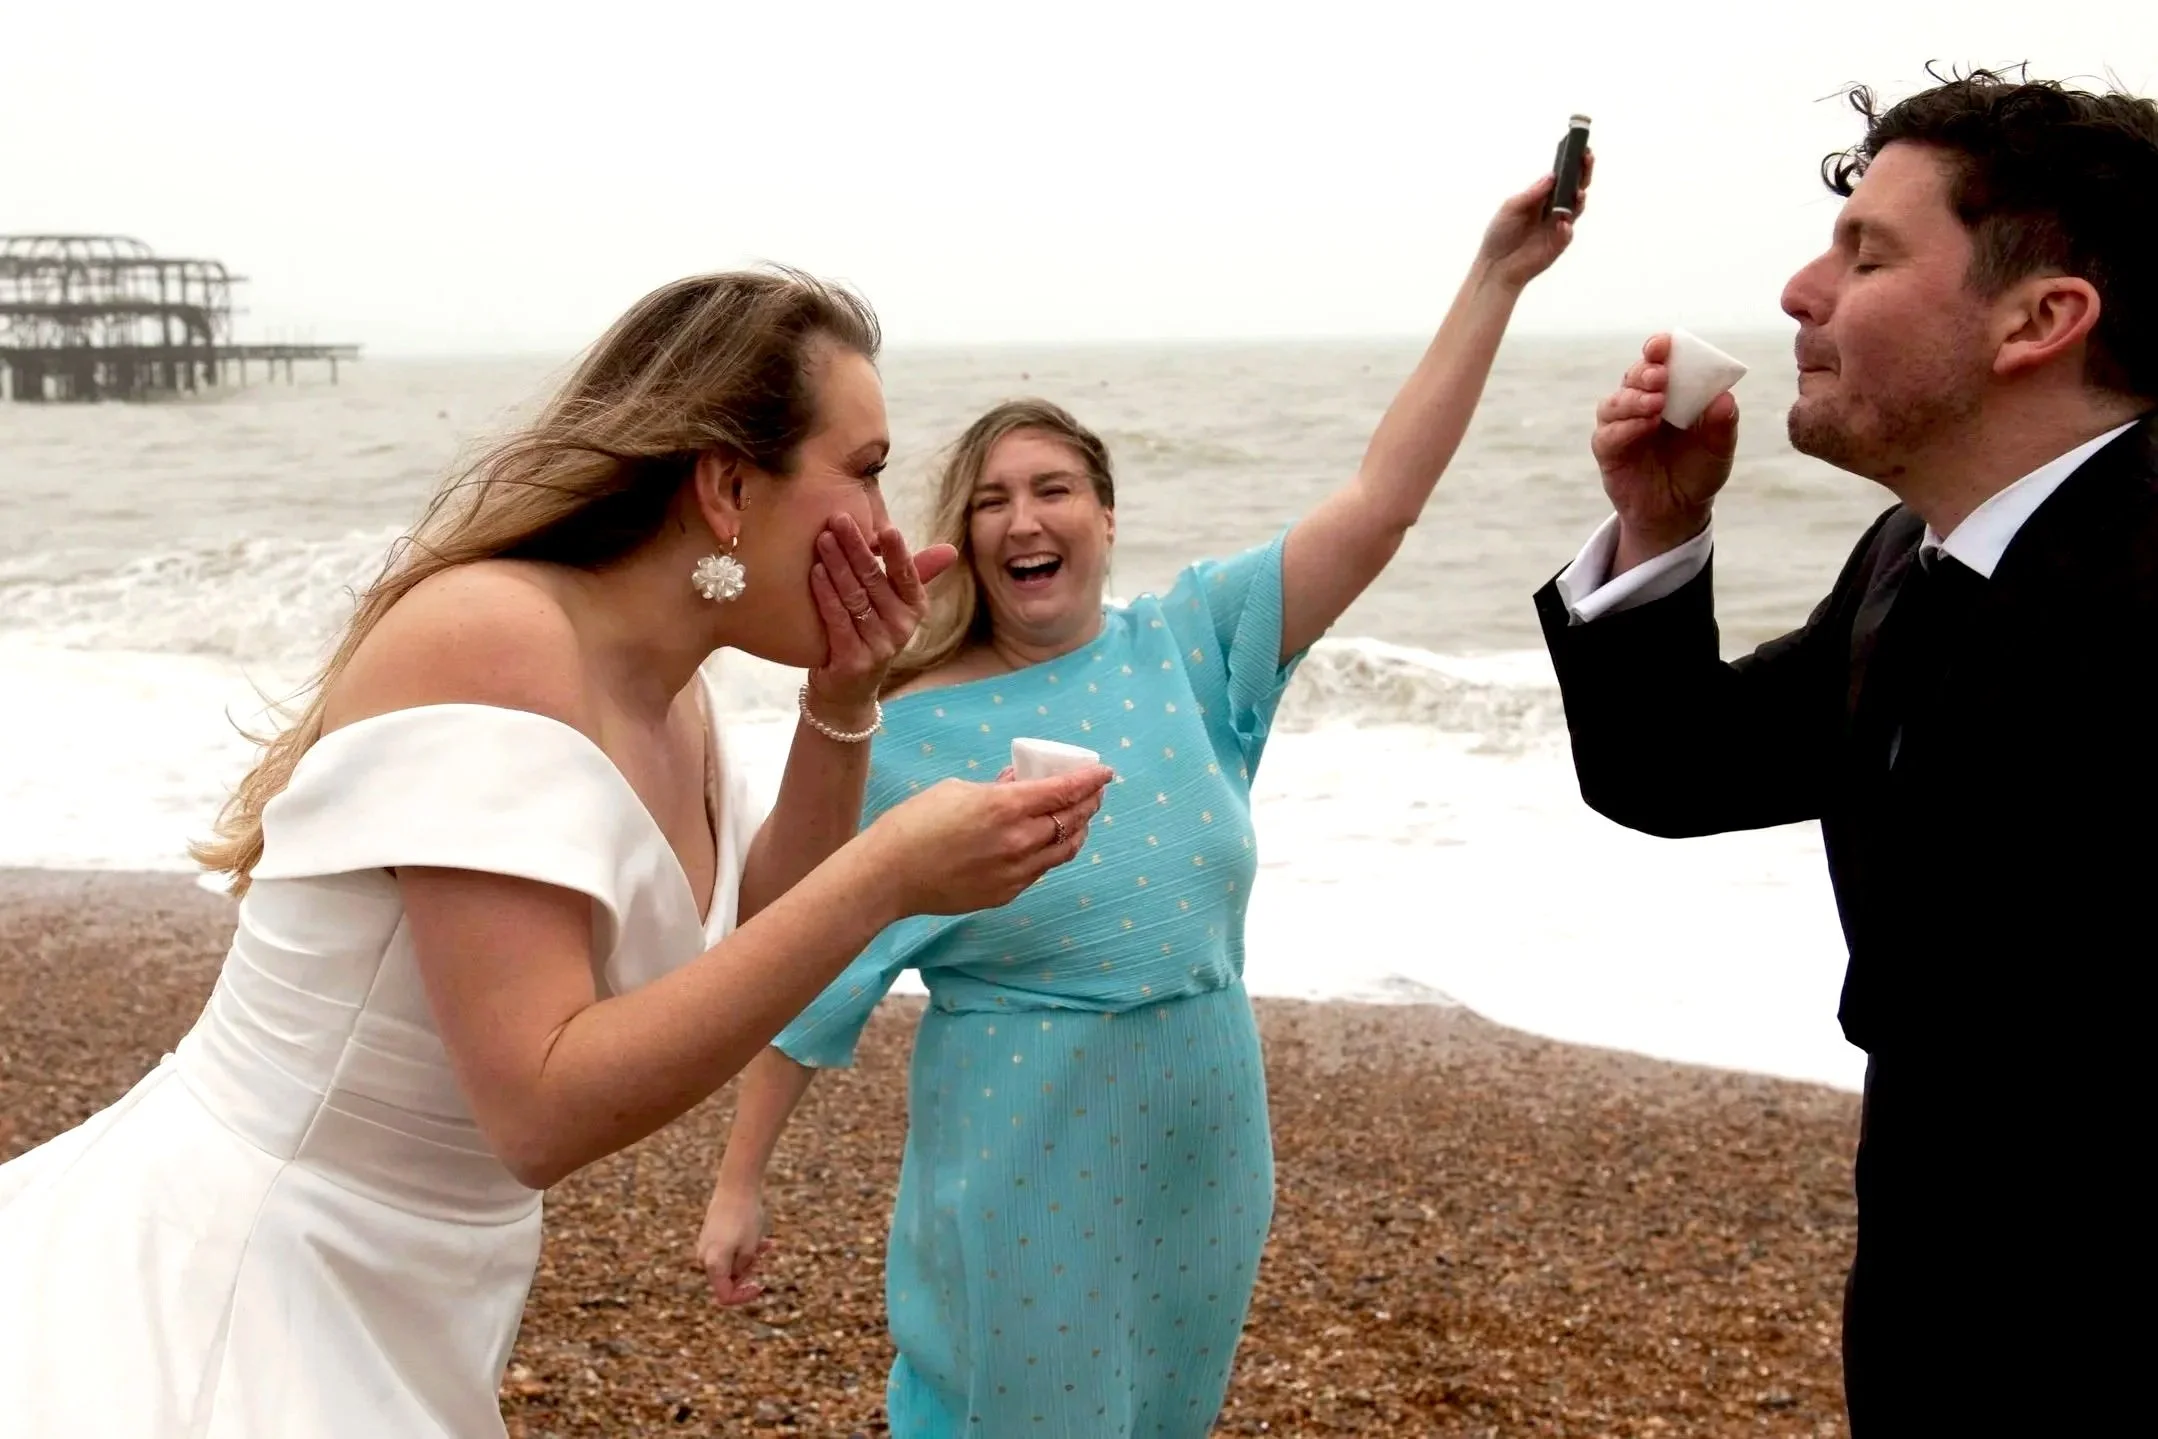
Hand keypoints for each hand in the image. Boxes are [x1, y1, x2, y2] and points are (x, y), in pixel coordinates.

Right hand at [697, 1182, 771, 1306]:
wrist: (736, 1186)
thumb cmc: (745, 1218)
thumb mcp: (750, 1249)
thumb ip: (742, 1269)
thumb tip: (736, 1276)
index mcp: (713, 1264)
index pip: (725, 1296)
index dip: (743, 1297)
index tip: (760, 1285)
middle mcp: (704, 1257)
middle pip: (727, 1279)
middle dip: (748, 1272)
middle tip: (762, 1254)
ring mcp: (707, 1245)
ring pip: (730, 1263)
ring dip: (749, 1259)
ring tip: (767, 1244)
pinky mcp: (711, 1235)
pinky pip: (728, 1250)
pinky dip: (744, 1248)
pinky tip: (763, 1240)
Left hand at [804, 516, 958, 718]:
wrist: (847, 691)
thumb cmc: (869, 635)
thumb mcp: (895, 606)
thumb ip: (914, 574)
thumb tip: (951, 550)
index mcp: (914, 609)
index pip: (907, 575)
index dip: (897, 552)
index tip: (885, 528)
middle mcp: (901, 628)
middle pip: (875, 581)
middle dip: (855, 548)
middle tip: (837, 519)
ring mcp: (878, 647)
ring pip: (855, 598)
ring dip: (837, 565)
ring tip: (823, 539)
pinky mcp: (854, 661)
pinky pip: (838, 621)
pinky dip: (826, 595)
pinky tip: (815, 572)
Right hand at [867, 765, 1113, 916]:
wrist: (888, 875)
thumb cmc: (914, 825)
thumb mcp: (956, 790)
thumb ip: (997, 788)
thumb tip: (1018, 783)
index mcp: (1006, 807)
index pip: (1065, 791)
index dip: (1090, 780)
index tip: (1104, 772)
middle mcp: (1019, 841)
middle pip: (1072, 820)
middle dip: (1089, 803)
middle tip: (1095, 792)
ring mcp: (1016, 872)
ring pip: (1064, 850)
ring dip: (1078, 830)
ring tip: (1081, 818)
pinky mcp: (1007, 893)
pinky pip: (1041, 870)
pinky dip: (1052, 852)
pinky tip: (1048, 843)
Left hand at [1476, 154, 1591, 288]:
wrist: (1495, 265)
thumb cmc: (1500, 235)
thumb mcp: (1511, 207)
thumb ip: (1532, 193)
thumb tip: (1551, 176)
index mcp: (1542, 197)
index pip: (1562, 177)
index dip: (1572, 163)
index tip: (1580, 147)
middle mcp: (1554, 209)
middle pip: (1574, 188)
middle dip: (1583, 172)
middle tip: (1587, 158)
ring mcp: (1558, 226)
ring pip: (1576, 208)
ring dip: (1579, 198)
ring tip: (1579, 191)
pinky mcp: (1558, 244)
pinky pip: (1567, 234)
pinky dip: (1566, 228)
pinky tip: (1563, 222)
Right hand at [1593, 333, 1738, 568]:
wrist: (1678, 511)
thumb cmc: (1698, 470)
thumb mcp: (1719, 449)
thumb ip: (1723, 425)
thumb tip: (1725, 398)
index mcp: (1669, 392)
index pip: (1658, 361)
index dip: (1658, 348)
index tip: (1664, 343)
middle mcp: (1640, 403)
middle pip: (1633, 376)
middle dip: (1645, 371)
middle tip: (1661, 375)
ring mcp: (1621, 426)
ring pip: (1615, 402)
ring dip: (1634, 399)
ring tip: (1657, 404)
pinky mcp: (1609, 451)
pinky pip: (1608, 434)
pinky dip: (1625, 427)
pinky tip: (1645, 426)